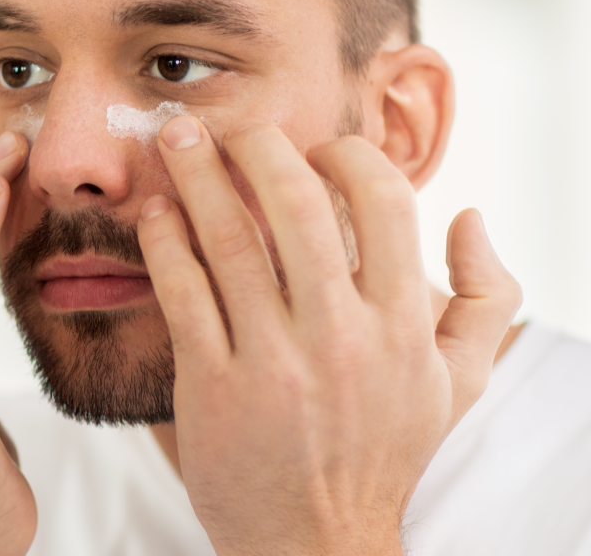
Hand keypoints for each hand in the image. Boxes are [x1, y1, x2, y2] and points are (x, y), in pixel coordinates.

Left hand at [136, 118, 520, 555]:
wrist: (315, 545)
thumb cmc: (382, 453)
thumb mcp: (457, 384)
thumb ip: (482, 298)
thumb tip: (471, 215)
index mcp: (402, 328)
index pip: (383, 202)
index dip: (346, 155)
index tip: (314, 146)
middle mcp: (340, 339)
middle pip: (294, 205)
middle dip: (254, 145)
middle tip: (226, 124)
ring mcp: (272, 363)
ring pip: (228, 241)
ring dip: (195, 177)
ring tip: (173, 140)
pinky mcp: (211, 387)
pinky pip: (182, 293)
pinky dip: (164, 242)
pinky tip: (154, 214)